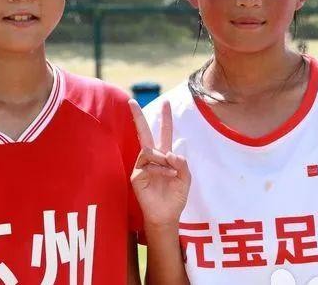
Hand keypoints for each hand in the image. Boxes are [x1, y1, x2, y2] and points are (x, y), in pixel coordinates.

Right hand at [129, 99, 189, 227]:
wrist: (167, 215)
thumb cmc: (175, 197)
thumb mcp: (186, 178)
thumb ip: (182, 163)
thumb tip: (170, 152)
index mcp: (165, 156)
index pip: (164, 133)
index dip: (165, 119)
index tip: (166, 102)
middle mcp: (152, 158)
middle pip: (144, 133)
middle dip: (138, 117)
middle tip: (132, 101)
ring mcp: (142, 166)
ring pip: (151, 150)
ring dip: (165, 160)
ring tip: (173, 173)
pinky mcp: (136, 175)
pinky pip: (148, 163)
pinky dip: (161, 168)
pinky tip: (168, 176)